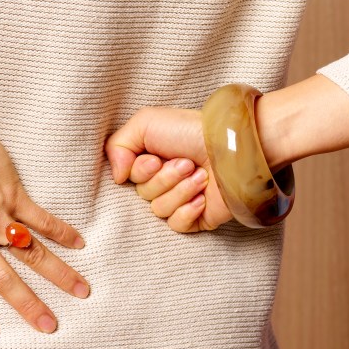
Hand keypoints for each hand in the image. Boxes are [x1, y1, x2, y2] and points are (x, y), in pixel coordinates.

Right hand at [103, 107, 233, 232]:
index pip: (128, 178)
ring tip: (201, 175)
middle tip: (186, 164)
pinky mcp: (198, 217)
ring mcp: (181, 199)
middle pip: (143, 195)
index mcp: (150, 159)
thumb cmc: (191, 131)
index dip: (141, 171)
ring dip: (180, 191)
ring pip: (159, 210)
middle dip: (165, 179)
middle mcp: (163, 180)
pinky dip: (188, 211)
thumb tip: (117, 177)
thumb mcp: (145, 122)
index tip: (157, 158)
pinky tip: (202, 198)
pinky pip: (177, 225)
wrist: (232, 147)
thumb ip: (117, 145)